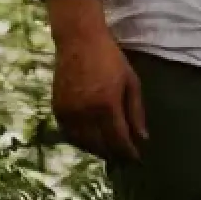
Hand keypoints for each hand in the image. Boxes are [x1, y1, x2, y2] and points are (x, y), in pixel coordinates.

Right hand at [52, 30, 147, 161]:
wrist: (79, 40)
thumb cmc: (110, 58)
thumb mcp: (130, 80)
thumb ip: (136, 110)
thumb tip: (142, 138)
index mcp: (107, 104)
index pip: (118, 139)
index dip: (128, 152)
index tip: (135, 158)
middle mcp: (86, 112)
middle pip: (100, 145)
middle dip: (113, 153)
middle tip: (122, 157)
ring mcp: (70, 112)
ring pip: (83, 143)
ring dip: (97, 150)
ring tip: (108, 150)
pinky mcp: (58, 109)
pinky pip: (69, 134)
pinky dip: (81, 141)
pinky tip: (90, 139)